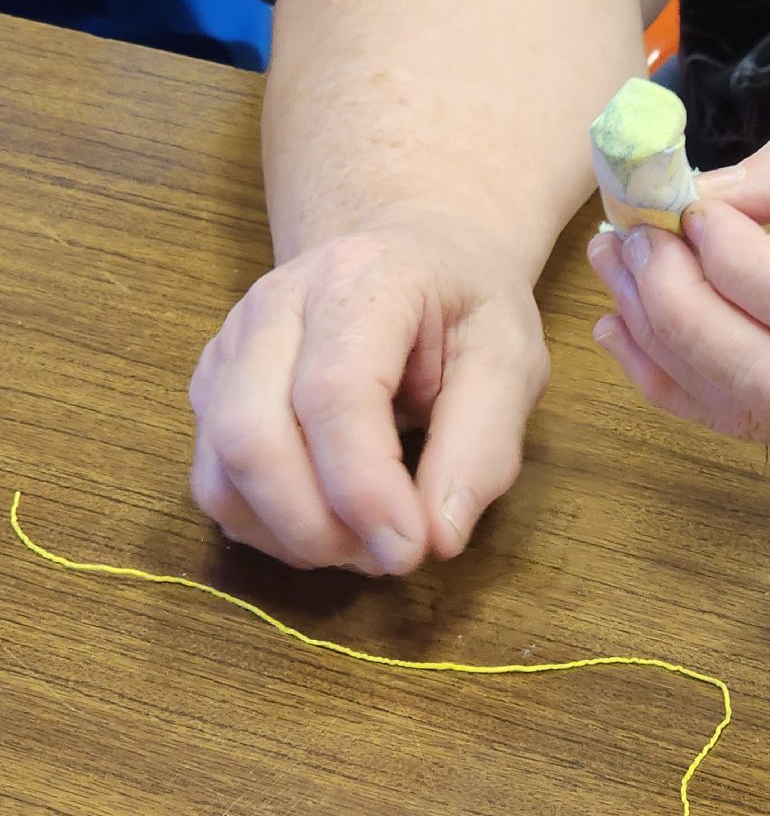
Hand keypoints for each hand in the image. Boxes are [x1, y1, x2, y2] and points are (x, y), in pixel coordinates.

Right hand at [188, 218, 548, 574]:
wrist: (414, 258)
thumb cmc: (465, 307)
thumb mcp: (510, 359)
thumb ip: (482, 446)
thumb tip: (439, 539)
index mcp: (359, 280)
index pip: (334, 391)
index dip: (365, 487)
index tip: (412, 550)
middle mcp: (274, 306)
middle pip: (251, 434)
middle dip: (318, 525)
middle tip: (391, 557)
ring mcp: (230, 348)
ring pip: (221, 467)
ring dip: (292, 535)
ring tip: (368, 546)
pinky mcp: (213, 391)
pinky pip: (214, 482)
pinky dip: (267, 529)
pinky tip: (330, 528)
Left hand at [586, 118, 769, 458]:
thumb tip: (701, 195)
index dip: (735, 259)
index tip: (690, 201)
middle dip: (679, 310)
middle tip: (630, 241)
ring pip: (757, 417)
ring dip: (669, 349)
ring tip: (621, 276)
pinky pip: (766, 428)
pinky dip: (689, 387)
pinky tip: (638, 336)